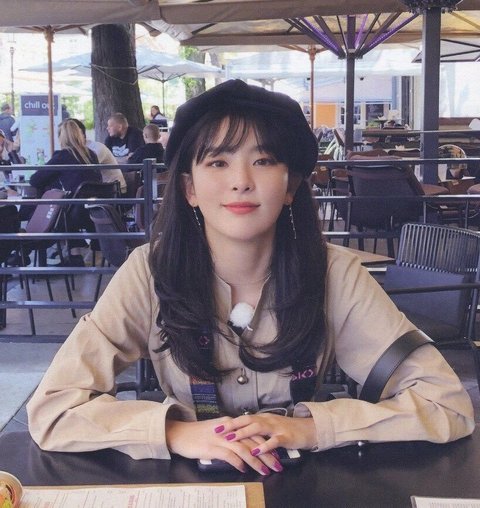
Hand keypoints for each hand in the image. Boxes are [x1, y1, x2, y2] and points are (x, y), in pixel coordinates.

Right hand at [165, 417, 282, 474]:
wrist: (179, 434)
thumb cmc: (197, 435)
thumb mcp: (217, 433)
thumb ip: (231, 438)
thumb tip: (244, 449)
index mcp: (231, 424)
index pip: (253, 433)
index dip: (266, 444)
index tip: (276, 455)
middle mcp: (228, 430)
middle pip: (252, 442)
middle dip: (267, 454)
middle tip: (278, 466)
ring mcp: (220, 438)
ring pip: (243, 449)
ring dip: (256, 461)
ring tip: (265, 471)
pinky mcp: (211, 447)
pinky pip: (228, 455)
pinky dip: (238, 463)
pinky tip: (243, 470)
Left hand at [213, 413, 316, 455]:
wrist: (308, 430)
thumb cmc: (286, 430)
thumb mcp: (269, 428)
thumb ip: (256, 430)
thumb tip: (239, 434)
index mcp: (262, 418)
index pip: (243, 418)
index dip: (230, 422)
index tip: (215, 426)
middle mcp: (267, 420)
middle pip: (247, 420)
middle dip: (232, 425)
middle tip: (218, 431)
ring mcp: (276, 427)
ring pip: (258, 428)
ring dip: (243, 433)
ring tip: (231, 438)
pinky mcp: (286, 437)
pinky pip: (273, 441)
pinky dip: (264, 446)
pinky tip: (255, 451)